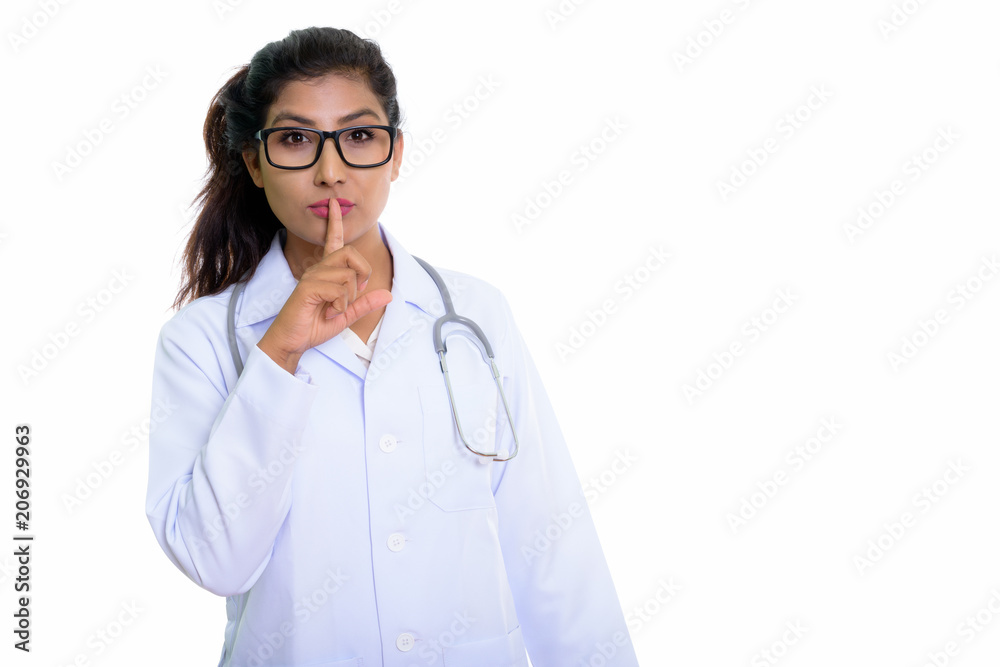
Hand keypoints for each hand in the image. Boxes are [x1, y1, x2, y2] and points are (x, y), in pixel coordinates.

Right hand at [257, 199, 392, 372]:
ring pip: (347, 275)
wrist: (292, 341)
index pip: (334, 241)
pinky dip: (340, 305)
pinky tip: (329, 313)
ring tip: (335, 309)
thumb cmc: (314, 325)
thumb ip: (365, 304)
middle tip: (355, 295)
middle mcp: (318, 269)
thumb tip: (388, 295)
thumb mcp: (347, 315)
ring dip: (349, 297)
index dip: (335, 222)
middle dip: (362, 274)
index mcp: (327, 272)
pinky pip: (338, 289)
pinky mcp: (307, 288)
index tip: (334, 203)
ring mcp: (312, 277)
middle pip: (351, 253)